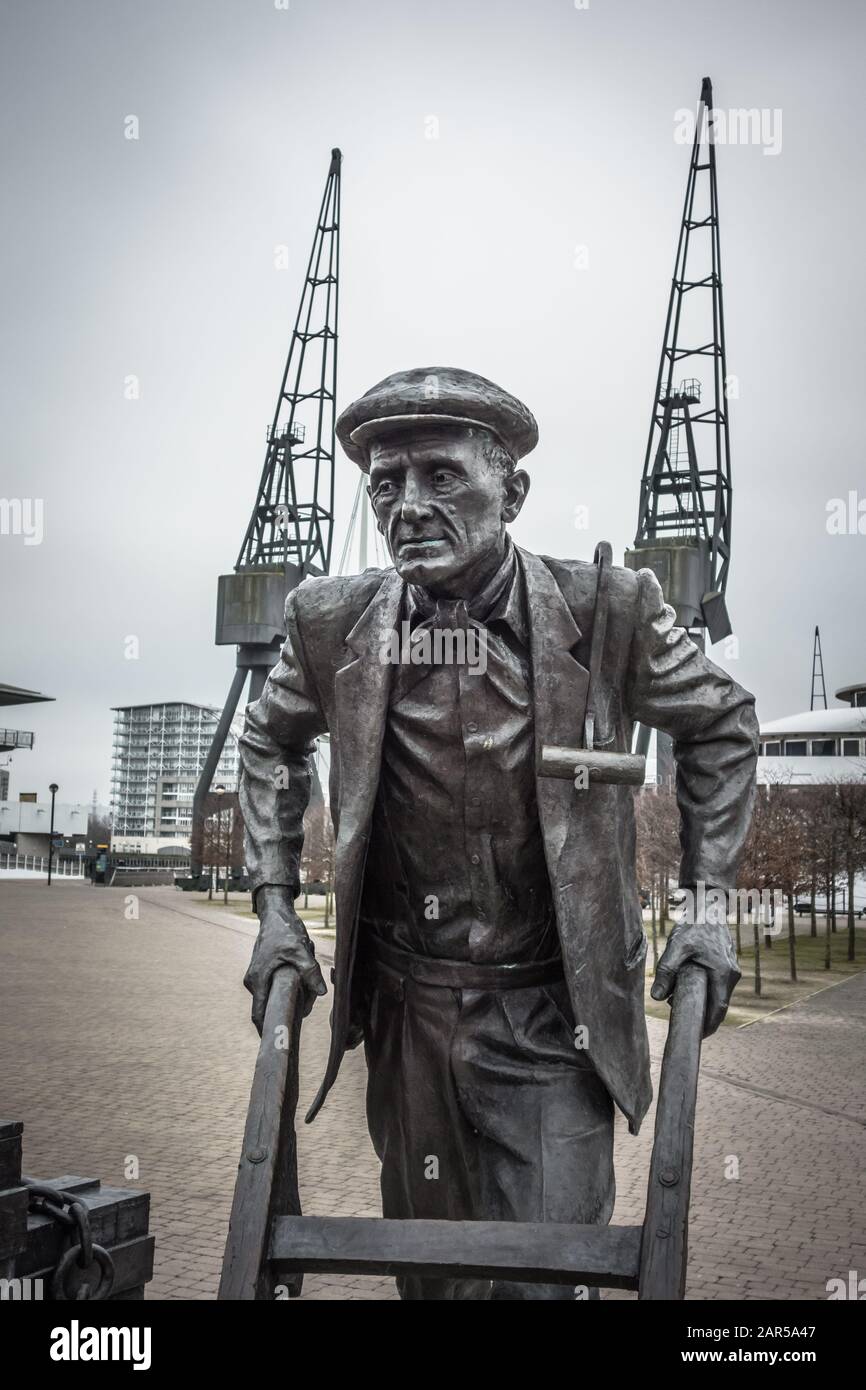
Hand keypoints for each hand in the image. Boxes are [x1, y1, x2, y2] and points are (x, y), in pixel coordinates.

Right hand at [244, 885, 326, 1032]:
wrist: (276, 914)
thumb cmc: (285, 931)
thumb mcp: (300, 950)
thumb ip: (310, 972)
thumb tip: (322, 993)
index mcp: (258, 980)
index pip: (259, 1015)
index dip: (267, 1030)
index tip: (279, 1041)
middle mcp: (254, 981)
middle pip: (269, 1006)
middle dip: (288, 1009)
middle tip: (306, 1005)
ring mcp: (257, 977)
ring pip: (274, 996)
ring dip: (291, 995)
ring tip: (306, 983)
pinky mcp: (264, 972)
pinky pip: (275, 987)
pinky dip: (288, 986)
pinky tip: (301, 975)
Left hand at [650, 920, 740, 1036]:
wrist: (707, 907)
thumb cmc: (694, 925)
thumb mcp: (677, 946)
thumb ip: (666, 971)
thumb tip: (657, 997)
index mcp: (724, 973)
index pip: (719, 1009)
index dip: (708, 1026)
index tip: (696, 1036)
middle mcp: (732, 974)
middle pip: (720, 1005)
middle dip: (704, 1016)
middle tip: (685, 1022)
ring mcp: (731, 969)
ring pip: (719, 995)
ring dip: (703, 1002)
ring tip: (680, 1000)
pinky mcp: (727, 965)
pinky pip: (718, 986)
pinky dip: (705, 991)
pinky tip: (688, 987)